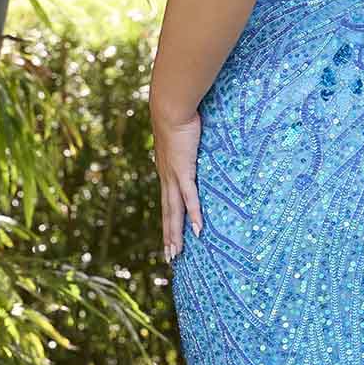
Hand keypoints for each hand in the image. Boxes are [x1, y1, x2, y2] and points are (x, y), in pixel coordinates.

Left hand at [151, 106, 202, 262]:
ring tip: (177, 253)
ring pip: (174, 211)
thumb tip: (192, 141)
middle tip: (170, 257)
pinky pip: (190, 198)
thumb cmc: (177, 115)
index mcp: (165, 170)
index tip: (169, 236)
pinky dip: (194, 215)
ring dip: (176, 233)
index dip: (168, 220)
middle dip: (169, 236)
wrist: (170, 107)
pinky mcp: (184, 171)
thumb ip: (187, 143)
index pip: (167, 201)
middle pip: (167, 213)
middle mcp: (166, 177)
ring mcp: (173, 176)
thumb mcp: (181, 134)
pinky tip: (198, 230)